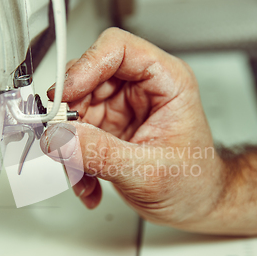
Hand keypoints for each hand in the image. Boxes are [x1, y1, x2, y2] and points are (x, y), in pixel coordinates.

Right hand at [41, 27, 223, 229]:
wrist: (195, 205)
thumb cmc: (194, 182)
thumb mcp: (150, 172)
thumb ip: (102, 154)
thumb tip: (61, 138)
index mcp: (165, 82)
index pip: (119, 49)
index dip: (87, 66)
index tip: (66, 93)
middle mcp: (140, 90)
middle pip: (87, 79)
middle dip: (70, 114)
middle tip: (61, 140)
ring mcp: (120, 109)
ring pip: (74, 109)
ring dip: (69, 145)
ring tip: (82, 174)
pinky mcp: (106, 129)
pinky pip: (73, 135)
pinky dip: (74, 161)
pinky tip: (89, 182)